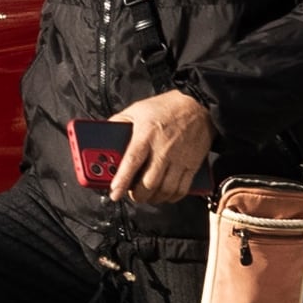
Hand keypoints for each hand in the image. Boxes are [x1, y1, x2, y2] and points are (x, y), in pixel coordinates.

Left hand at [105, 89, 213, 203]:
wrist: (199, 104)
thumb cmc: (165, 107)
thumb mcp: (137, 109)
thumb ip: (119, 123)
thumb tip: (104, 137)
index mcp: (146, 134)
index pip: (132, 161)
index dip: (122, 180)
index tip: (114, 193)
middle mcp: (163, 149)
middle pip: (149, 182)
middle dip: (137, 194)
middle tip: (131, 194)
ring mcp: (180, 158)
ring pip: (165, 189)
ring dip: (153, 198)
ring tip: (146, 196)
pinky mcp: (193, 164)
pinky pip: (182, 189)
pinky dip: (171, 197)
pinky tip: (164, 195)